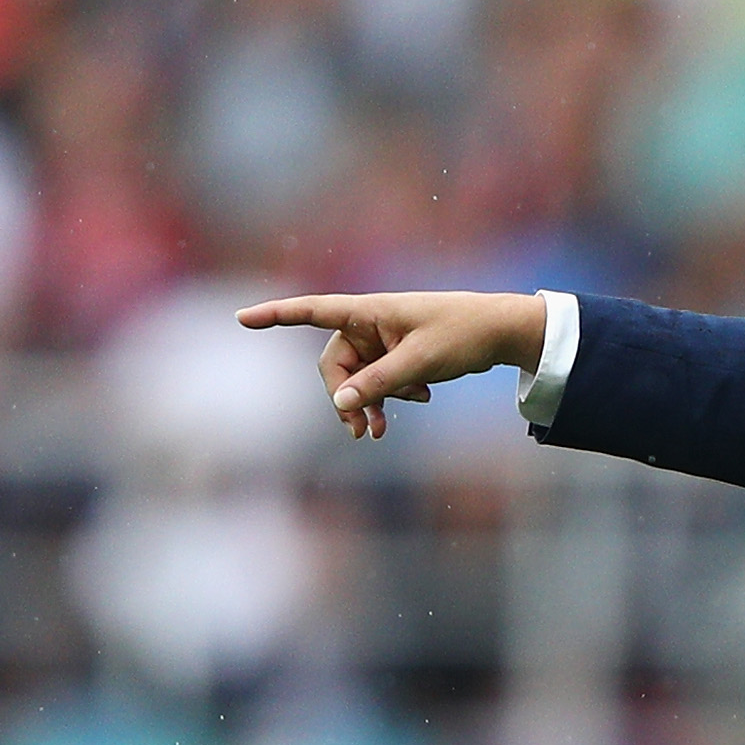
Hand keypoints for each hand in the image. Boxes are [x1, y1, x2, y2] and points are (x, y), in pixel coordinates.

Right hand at [234, 291, 548, 438]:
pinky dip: (393, 394)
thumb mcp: (419, 362)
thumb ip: (378, 383)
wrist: (502, 332)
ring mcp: (384, 339)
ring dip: (370, 403)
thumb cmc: (462, 334)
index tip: (241, 318)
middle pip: (335, 365)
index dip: (276, 315)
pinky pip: (381, 379)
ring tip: (384, 431)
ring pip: (358, 379)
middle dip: (347, 398)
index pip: (312, 310)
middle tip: (364, 433)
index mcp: (368, 311)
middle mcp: (370, 323)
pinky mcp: (399, 354)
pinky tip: (422, 398)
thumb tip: (340, 404)